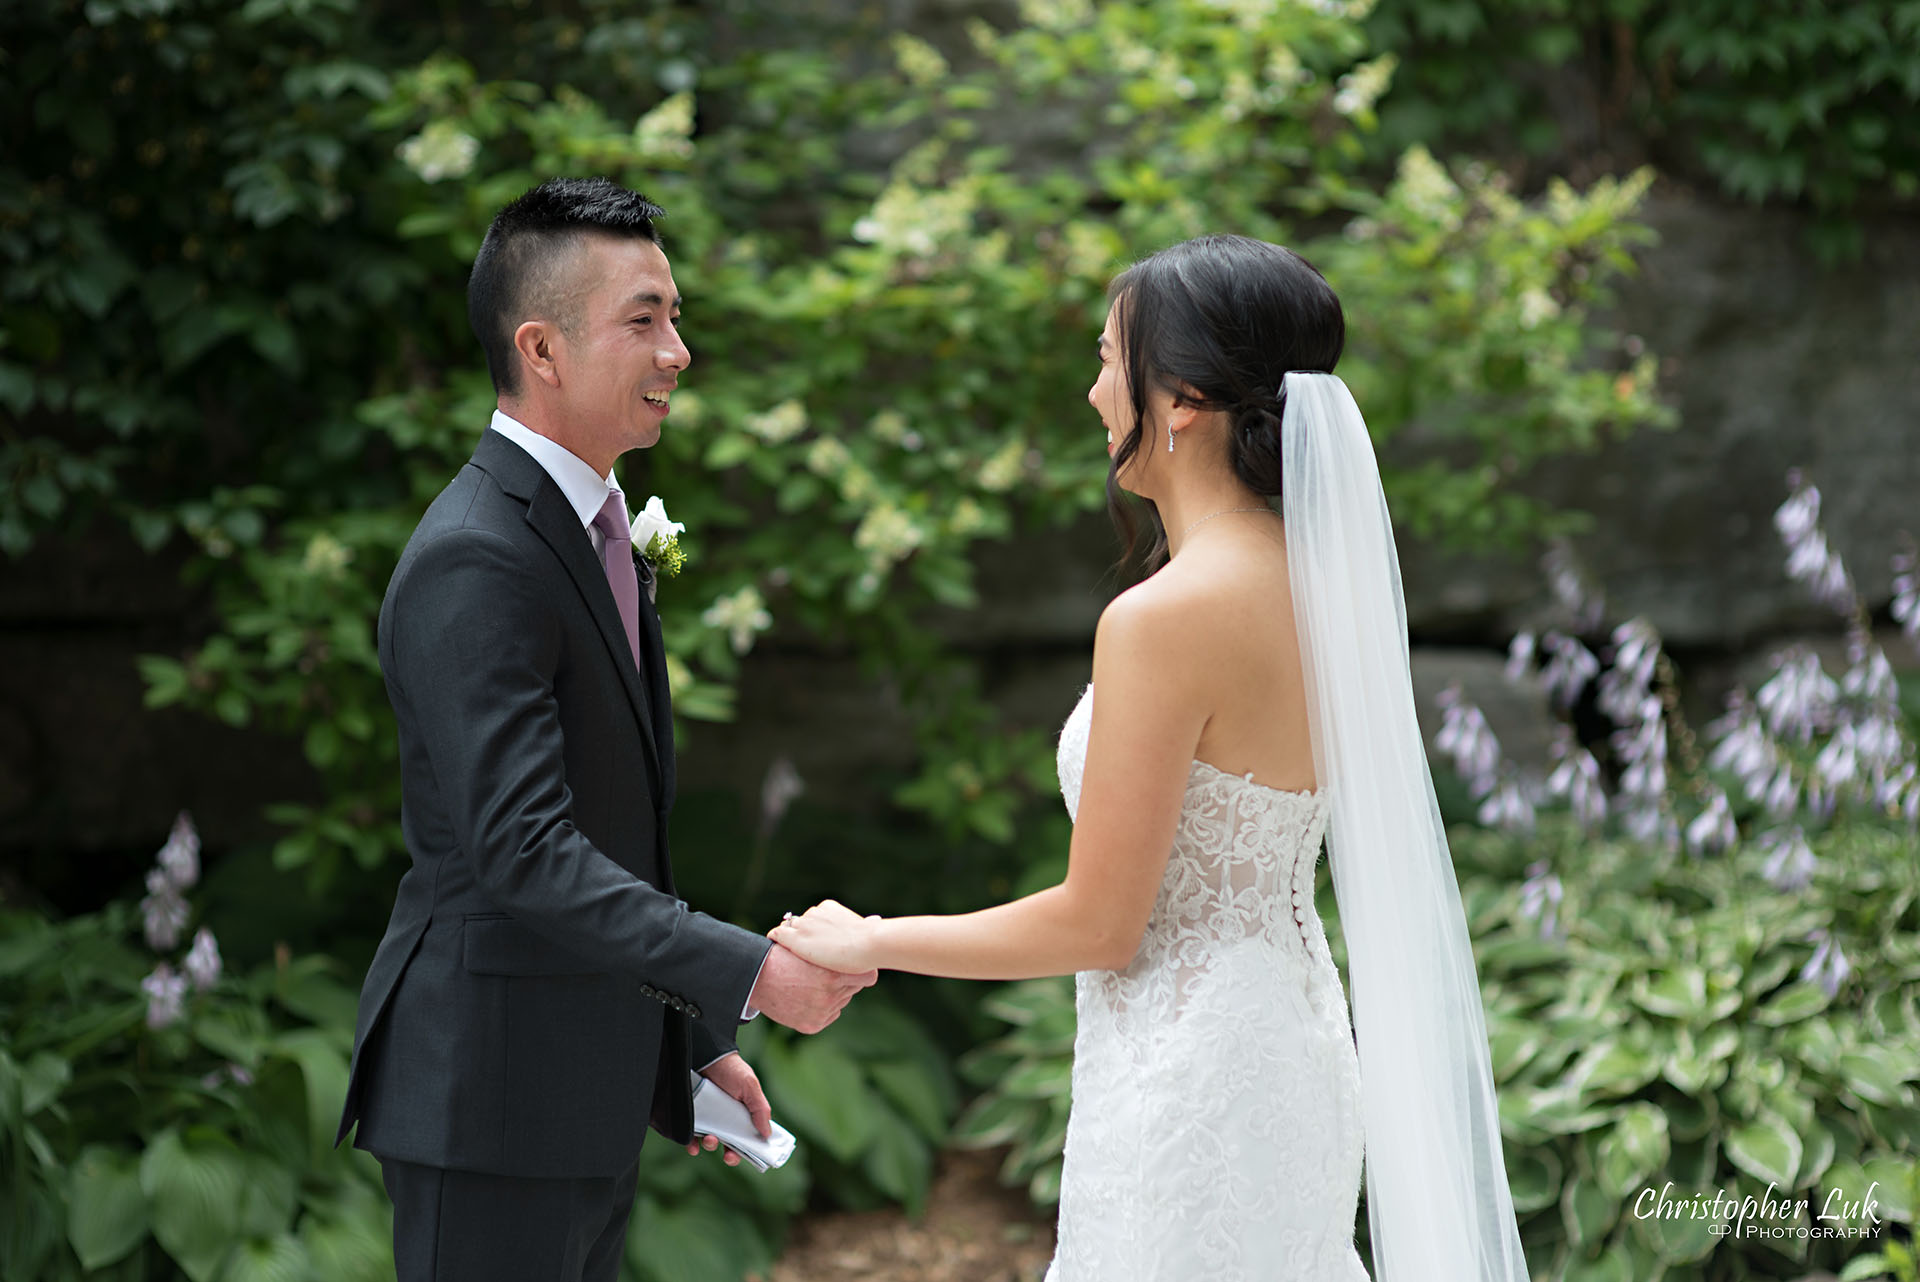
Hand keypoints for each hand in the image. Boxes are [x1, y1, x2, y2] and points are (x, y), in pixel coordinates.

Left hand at [685, 1051, 767, 1165]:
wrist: (706, 1055)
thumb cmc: (732, 1069)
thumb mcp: (750, 1087)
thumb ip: (760, 1109)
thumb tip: (768, 1134)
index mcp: (743, 1114)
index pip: (748, 1138)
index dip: (748, 1149)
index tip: (749, 1156)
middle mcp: (725, 1119)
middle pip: (729, 1145)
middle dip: (730, 1155)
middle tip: (729, 1156)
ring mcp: (708, 1118)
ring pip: (710, 1142)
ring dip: (711, 1146)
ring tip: (711, 1139)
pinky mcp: (692, 1117)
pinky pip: (690, 1136)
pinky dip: (692, 1144)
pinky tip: (694, 1146)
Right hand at [746, 940, 875, 1033]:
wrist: (756, 978)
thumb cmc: (784, 956)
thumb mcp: (812, 949)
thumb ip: (836, 952)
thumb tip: (861, 940)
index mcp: (833, 974)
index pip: (869, 977)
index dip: (863, 971)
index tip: (857, 966)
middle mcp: (830, 995)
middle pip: (853, 989)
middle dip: (845, 980)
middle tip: (827, 972)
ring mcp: (821, 1012)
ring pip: (841, 1001)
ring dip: (833, 993)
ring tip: (812, 982)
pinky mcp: (812, 1025)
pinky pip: (829, 1015)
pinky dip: (823, 1007)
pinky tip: (807, 996)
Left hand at [767, 900, 879, 974]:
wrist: (867, 944)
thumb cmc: (870, 942)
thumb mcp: (865, 929)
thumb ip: (858, 928)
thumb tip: (874, 921)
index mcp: (829, 907)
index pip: (813, 917)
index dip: (812, 929)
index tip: (816, 940)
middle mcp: (813, 912)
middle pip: (799, 922)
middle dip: (800, 933)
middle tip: (803, 948)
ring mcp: (803, 925)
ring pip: (788, 929)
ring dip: (789, 938)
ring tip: (787, 951)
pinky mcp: (795, 939)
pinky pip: (777, 935)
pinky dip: (775, 939)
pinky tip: (773, 946)